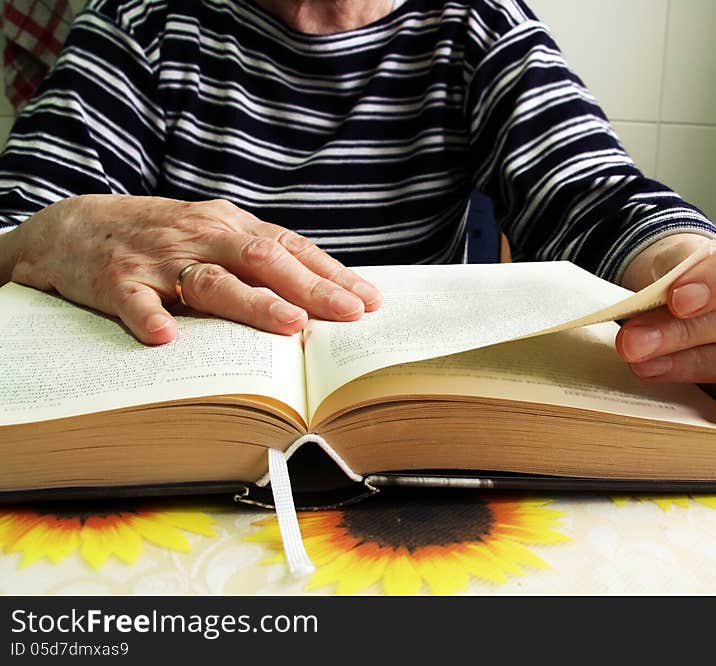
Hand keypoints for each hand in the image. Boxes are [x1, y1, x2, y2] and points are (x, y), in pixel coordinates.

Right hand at [6, 195, 380, 343]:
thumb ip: (255, 258)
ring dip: (252, 302)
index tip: (369, 300)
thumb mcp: (211, 234)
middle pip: (263, 260)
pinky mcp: (115, 280)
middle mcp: (200, 236)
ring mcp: (159, 258)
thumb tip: (315, 296)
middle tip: (349, 313)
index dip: (331, 273)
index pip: (290, 248)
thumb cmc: (159, 236)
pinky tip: (166, 337)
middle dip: (311, 288)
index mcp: (228, 226)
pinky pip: (133, 301)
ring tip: (289, 323)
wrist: (73, 226)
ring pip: (211, 280)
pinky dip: (149, 317)